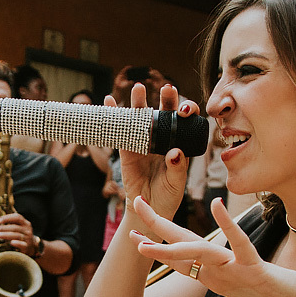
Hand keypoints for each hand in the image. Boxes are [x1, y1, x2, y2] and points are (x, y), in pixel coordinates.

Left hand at [0, 212, 36, 255]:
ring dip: (6, 235)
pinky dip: (17, 243)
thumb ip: (11, 224)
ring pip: (17, 235)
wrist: (31, 248)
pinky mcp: (27, 247)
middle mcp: (27, 230)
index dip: (8, 218)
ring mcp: (28, 238)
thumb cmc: (21, 236)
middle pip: (15, 227)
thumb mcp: (18, 228)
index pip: (17, 217)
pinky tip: (12, 242)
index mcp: (25, 223)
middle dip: (4, 228)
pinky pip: (22, 244)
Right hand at [103, 82, 190, 223]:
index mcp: (178, 143)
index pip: (184, 122)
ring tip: (138, 88)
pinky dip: (114, 115)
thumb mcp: (177, 183)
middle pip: (164, 113)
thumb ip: (177, 168)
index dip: (186, 112)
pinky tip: (110, 101)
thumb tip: (175, 153)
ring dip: (139, 102)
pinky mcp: (127, 149)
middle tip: (167, 89)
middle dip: (166, 99)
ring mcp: (143, 142)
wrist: (148, 208)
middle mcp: (162, 138)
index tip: (185, 110)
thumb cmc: (168, 195)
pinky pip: (120, 131)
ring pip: (142, 118)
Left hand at [130, 197, 295, 296]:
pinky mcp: (257, 267)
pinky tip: (216, 205)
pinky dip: (229, 227)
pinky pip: (241, 245)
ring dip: (173, 243)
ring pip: (201, 249)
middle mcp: (224, 267)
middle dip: (158, 229)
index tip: (136, 241)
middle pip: (185, 245)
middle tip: (135, 205)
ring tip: (146, 233)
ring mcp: (238, 265)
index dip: (159, 252)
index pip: (182, 262)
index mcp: (219, 278)